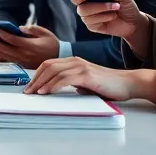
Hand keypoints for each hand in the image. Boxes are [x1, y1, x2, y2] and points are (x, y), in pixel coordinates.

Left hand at [0, 24, 58, 69]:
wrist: (59, 59)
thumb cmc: (52, 44)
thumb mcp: (45, 33)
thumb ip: (32, 29)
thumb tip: (19, 28)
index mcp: (30, 46)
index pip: (12, 40)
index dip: (2, 34)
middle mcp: (25, 55)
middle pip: (5, 48)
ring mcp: (22, 61)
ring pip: (4, 55)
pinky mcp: (22, 65)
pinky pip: (7, 61)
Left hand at [24, 57, 155, 103]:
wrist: (128, 83)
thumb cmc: (109, 85)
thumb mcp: (86, 83)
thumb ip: (73, 83)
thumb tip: (59, 89)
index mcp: (73, 62)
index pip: (49, 65)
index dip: (37, 75)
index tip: (29, 86)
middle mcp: (75, 61)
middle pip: (47, 66)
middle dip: (35, 79)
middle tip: (27, 91)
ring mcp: (81, 66)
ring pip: (53, 71)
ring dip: (41, 83)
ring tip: (33, 93)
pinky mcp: (86, 74)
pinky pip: (64, 78)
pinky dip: (53, 85)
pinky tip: (46, 92)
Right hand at [72, 0, 147, 43]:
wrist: (133, 24)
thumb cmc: (127, 8)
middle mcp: (87, 5)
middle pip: (80, 6)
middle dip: (95, 5)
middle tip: (109, 4)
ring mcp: (89, 17)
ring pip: (86, 15)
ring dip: (102, 11)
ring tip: (115, 9)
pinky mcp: (92, 26)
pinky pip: (91, 23)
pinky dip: (103, 18)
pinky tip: (112, 17)